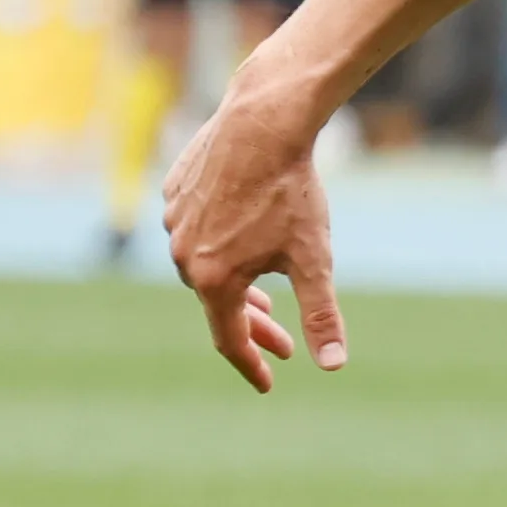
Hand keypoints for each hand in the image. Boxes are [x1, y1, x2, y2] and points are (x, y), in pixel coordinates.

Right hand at [163, 81, 345, 390]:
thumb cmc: (290, 193)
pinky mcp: (175, 191)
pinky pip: (193, 229)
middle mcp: (183, 254)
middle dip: (253, 326)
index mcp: (214, 279)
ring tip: (263, 297)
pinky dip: (217, 244)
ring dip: (233, 286)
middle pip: (217, 304)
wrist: (263, 123)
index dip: (252, 364)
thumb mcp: (313, 260)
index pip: (229, 339)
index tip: (268, 383)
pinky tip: (239, 240)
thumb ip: (321, 315)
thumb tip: (333, 366)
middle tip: (283, 342)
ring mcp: (174, 221)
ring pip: (203, 266)